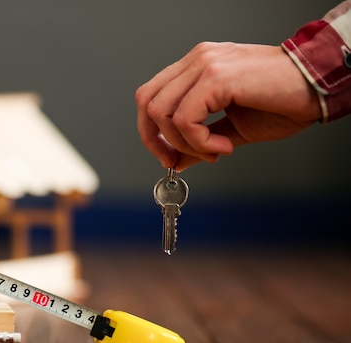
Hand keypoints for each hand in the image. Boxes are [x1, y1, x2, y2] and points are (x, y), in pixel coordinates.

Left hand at [135, 42, 321, 170]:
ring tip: (215, 151)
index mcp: (196, 66)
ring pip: (161, 112)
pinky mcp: (215, 77)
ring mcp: (204, 64)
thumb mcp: (231, 129)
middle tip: (177, 160)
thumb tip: (175, 160)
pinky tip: (223, 147)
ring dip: (184, 143)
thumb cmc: (282, 102)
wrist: (317, 88)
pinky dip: (199, 142)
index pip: (151, 96)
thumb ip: (199, 141)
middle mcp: (196, 60)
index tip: (169, 155)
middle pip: (146, 101)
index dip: (150, 130)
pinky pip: (184, 119)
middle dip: (154, 139)